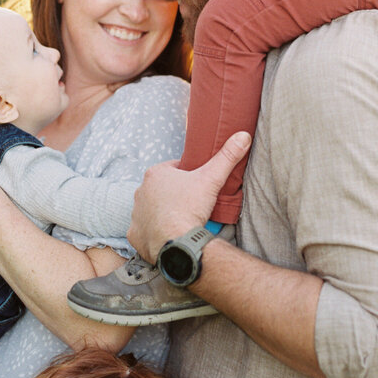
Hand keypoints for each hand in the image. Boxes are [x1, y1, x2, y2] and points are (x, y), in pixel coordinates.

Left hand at [127, 131, 250, 260]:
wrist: (177, 241)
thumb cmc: (190, 207)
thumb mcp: (211, 178)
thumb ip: (227, 156)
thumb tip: (243, 136)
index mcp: (155, 174)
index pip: (173, 169)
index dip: (187, 175)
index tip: (198, 185)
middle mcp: (141, 191)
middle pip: (161, 189)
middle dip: (174, 194)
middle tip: (192, 203)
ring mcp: (135, 214)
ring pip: (152, 209)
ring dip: (163, 213)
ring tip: (181, 219)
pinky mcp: (134, 234)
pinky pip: (144, 231)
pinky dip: (154, 232)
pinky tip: (167, 234)